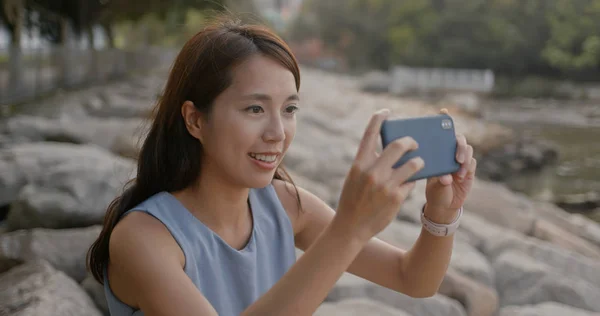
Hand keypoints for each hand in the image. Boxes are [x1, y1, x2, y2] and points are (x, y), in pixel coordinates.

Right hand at [333, 109, 424, 241]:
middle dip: (411, 141)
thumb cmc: (353, 199)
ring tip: (419, 163)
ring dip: (419, 162)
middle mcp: (372, 171)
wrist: (351, 226)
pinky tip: (409, 184)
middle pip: (399, 145)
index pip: (370, 134)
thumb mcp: (355, 177)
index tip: (386, 112)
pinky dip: (412, 181)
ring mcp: (385, 185)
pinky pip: (411, 183)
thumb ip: (369, 162)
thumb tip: (389, 150)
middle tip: (415, 143)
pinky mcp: (396, 198)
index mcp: (359, 163)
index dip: (379, 118)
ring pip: (413, 164)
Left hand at [424, 109, 476, 223]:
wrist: (445, 206)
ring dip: (464, 157)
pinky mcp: (469, 169)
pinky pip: (472, 162)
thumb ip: (440, 181)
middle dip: (459, 144)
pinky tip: (461, 176)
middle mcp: (448, 153)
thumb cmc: (434, 193)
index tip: (443, 112)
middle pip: (458, 139)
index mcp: (437, 153)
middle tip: (457, 157)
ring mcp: (460, 160)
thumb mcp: (433, 186)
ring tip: (459, 169)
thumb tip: (447, 178)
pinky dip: (467, 167)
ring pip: (468, 149)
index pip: (440, 134)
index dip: (443, 121)